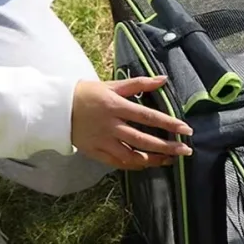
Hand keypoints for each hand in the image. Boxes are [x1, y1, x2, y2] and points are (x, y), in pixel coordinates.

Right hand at [71, 76, 192, 170]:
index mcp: (116, 106)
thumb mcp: (112, 85)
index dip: (169, 123)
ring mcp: (103, 141)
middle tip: (185, 150)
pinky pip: (118, 162)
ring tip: (170, 160)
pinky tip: (147, 164)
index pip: (148, 117)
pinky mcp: (95, 152)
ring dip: (153, 159)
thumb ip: (139, 84)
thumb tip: (163, 79)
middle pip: (143, 139)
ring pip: (132, 155)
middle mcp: (111, 125)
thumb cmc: (87, 93)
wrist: (57, 107)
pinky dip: (134, 165)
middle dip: (167, 146)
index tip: (186, 129)